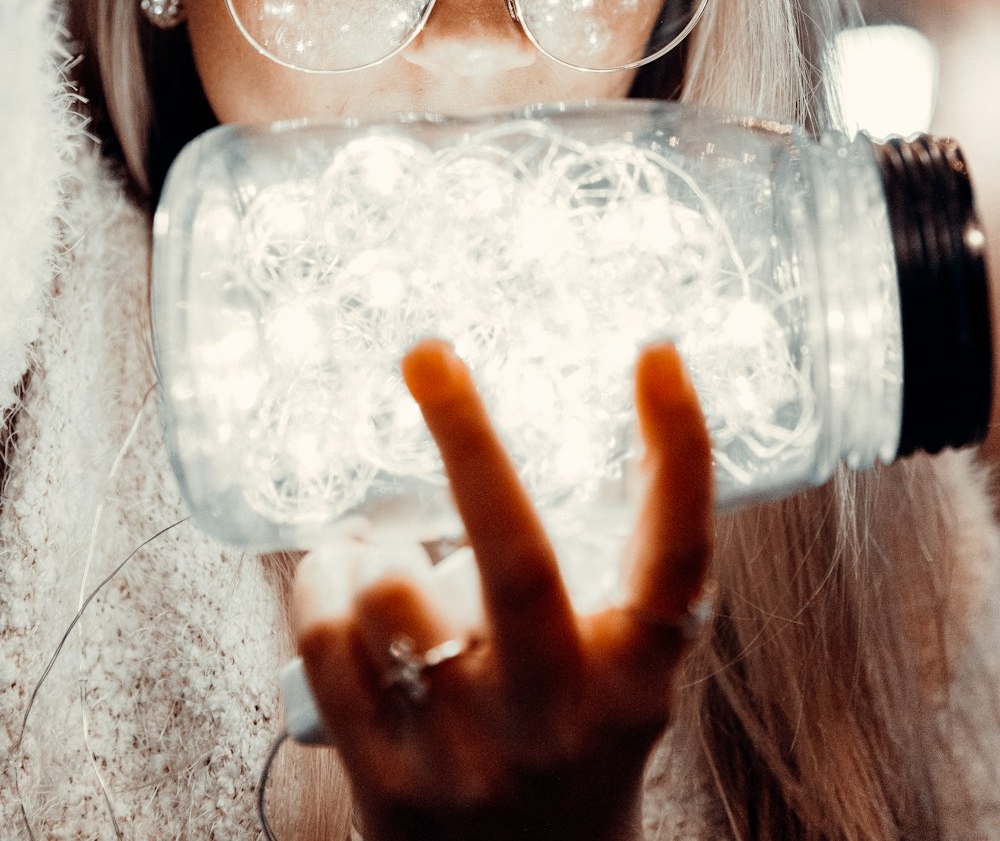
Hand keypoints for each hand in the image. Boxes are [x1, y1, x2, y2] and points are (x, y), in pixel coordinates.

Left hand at [293, 339, 713, 840]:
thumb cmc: (574, 753)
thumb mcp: (623, 676)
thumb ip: (619, 577)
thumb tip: (639, 419)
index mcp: (635, 684)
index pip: (677, 559)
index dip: (680, 452)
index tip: (657, 353)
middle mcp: (558, 720)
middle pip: (515, 558)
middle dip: (467, 438)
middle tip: (428, 354)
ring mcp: (469, 759)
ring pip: (395, 591)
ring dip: (373, 544)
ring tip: (377, 547)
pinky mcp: (385, 789)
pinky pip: (329, 643)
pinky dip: (324, 584)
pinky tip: (339, 579)